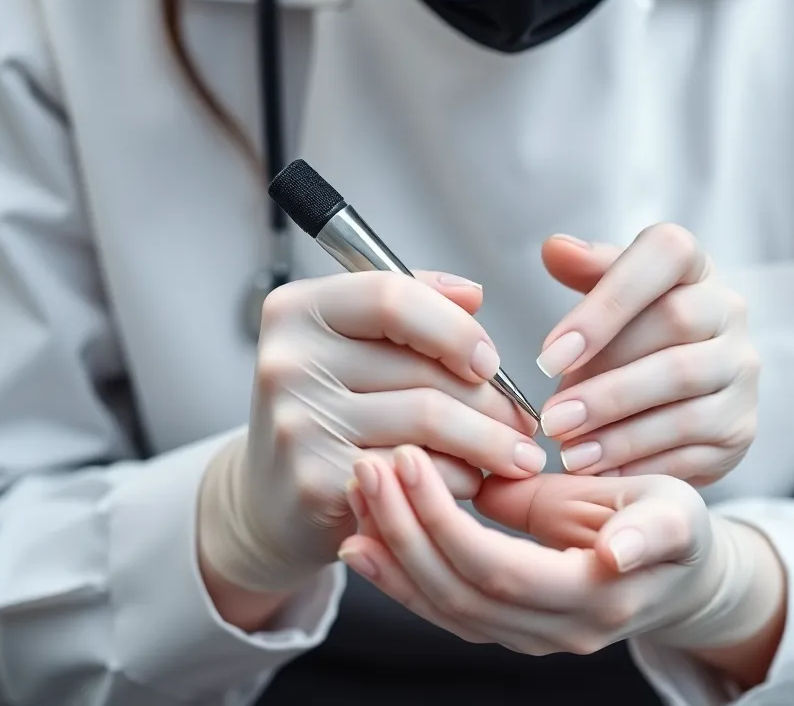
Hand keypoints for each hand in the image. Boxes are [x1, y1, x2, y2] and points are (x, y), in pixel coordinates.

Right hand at [197, 272, 541, 596]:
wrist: (270, 500)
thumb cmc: (329, 408)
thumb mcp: (355, 341)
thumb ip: (414, 304)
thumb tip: (472, 294)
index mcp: (299, 310)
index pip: (392, 297)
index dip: (455, 327)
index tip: (490, 360)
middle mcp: (289, 361)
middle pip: (422, 368)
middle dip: (491, 399)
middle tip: (523, 419)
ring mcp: (298, 423)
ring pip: (429, 421)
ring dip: (489, 441)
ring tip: (515, 452)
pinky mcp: (315, 481)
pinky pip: (417, 473)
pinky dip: (458, 479)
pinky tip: (471, 481)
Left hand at [339, 446, 783, 657]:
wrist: (681, 574)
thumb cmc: (675, 526)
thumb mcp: (674, 511)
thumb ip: (641, 532)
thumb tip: (613, 550)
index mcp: (596, 596)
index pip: (499, 568)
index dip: (445, 521)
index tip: (407, 460)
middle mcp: (557, 631)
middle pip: (459, 592)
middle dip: (403, 530)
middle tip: (367, 467)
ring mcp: (530, 635)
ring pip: (444, 607)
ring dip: (392, 553)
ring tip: (355, 496)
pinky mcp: (511, 625)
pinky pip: (447, 608)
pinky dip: (400, 577)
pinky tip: (365, 542)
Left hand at [536, 226, 759, 484]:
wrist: (684, 389)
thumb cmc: (632, 328)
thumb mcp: (610, 292)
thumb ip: (586, 271)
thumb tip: (555, 248)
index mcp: (693, 265)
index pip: (664, 254)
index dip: (606, 303)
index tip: (549, 355)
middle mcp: (728, 310)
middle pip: (674, 329)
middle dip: (605, 381)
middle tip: (551, 418)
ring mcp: (741, 369)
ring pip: (685, 394)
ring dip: (619, 428)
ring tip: (568, 450)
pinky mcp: (742, 425)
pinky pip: (693, 446)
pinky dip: (640, 461)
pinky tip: (599, 471)